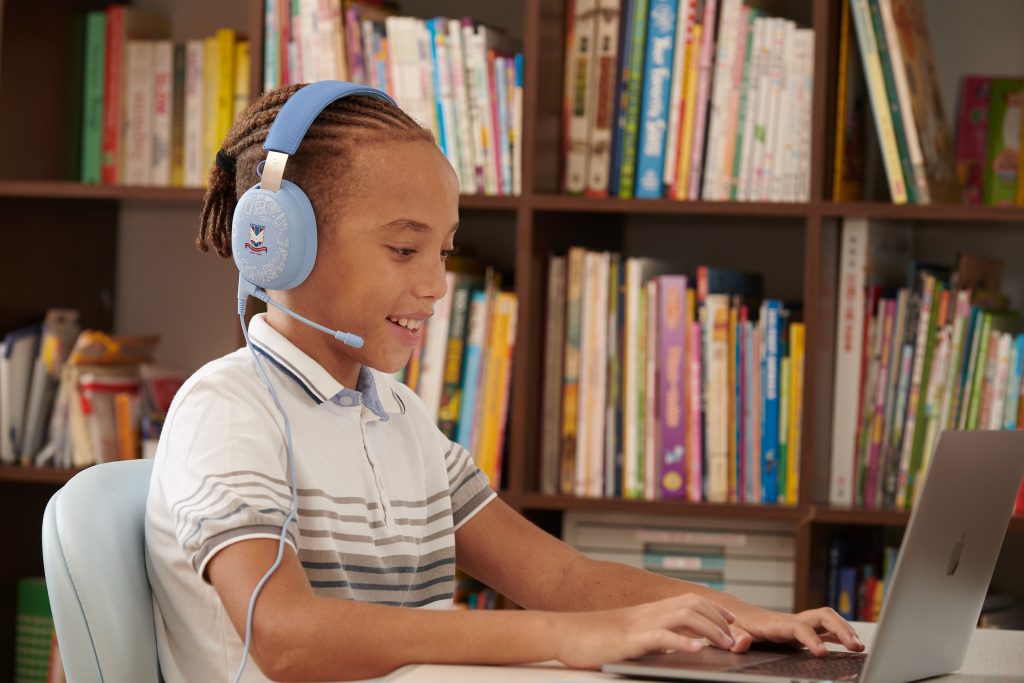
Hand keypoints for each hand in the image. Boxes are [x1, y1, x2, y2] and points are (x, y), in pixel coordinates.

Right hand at [552, 593, 736, 669]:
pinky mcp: (630, 640)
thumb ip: (652, 638)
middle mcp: (647, 613)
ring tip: (725, 644)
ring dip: (710, 629)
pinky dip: (682, 642)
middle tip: (735, 637)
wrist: (562, 633)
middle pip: (693, 604)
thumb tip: (676, 645)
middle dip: (719, 618)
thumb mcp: (629, 637)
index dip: (714, 609)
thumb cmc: (592, 639)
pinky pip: (661, 636)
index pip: (689, 601)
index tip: (732, 621)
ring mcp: (639, 625)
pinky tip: (696, 650)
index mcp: (648, 611)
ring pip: (684, 616)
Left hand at [723, 605, 865, 656]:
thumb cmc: (734, 623)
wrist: (736, 613)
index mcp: (775, 624)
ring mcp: (799, 624)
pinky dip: (841, 636)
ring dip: (845, 630)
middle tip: (855, 646)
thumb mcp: (730, 631)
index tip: (822, 652)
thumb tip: (741, 643)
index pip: (799, 628)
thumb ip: (735, 638)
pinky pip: (827, 630)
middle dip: (840, 629)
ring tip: (860, 647)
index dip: (811, 639)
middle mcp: (791, 621)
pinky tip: (853, 648)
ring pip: (828, 620)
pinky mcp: (803, 631)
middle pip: (821, 616)